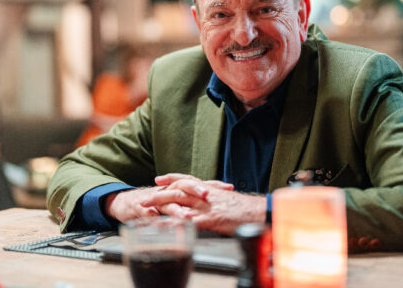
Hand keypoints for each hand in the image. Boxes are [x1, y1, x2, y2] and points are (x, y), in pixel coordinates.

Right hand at [104, 175, 233, 222]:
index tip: (228, 187)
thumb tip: (218, 203)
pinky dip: (152, 216)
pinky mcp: (142, 208)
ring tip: (186, 216)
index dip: (214, 184)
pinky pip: (147, 213)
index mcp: (179, 189)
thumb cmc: (157, 202)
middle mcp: (170, 191)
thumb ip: (195, 203)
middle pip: (184, 186)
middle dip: (195, 189)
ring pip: (167, 202)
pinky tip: (156, 220)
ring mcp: (156, 200)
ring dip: (177, 209)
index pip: (199, 184)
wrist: (129, 202)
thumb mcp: (177, 201)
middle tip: (206, 194)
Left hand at [144, 174, 265, 234]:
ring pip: (181, 202)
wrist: (259, 211)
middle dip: (159, 194)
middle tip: (143, 198)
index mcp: (209, 189)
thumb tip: (204, 204)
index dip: (172, 179)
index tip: (158, 179)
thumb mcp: (225, 201)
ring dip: (163, 206)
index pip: (187, 179)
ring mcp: (208, 205)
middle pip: (178, 190)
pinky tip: (170, 223)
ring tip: (149, 210)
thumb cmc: (245, 209)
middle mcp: (206, 194)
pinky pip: (193, 219)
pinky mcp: (213, 218)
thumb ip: (212, 201)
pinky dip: (181, 221)